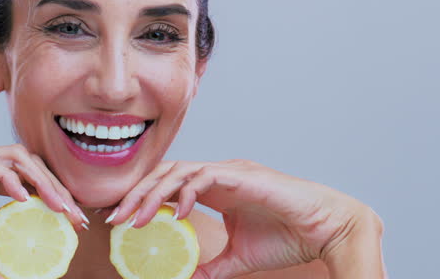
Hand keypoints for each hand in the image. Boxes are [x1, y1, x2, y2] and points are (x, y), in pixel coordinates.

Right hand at [0, 145, 87, 278]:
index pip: (27, 181)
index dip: (52, 197)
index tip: (71, 222)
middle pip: (32, 167)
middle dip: (58, 190)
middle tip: (77, 219)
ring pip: (20, 159)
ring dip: (44, 181)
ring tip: (61, 207)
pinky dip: (11, 178)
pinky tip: (24, 198)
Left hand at [106, 160, 381, 278]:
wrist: (324, 230)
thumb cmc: (288, 237)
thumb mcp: (239, 258)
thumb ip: (212, 265)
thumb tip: (187, 278)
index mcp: (216, 188)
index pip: (168, 185)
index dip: (142, 199)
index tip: (121, 221)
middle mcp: (219, 174)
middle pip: (165, 174)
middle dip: (137, 194)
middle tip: (115, 218)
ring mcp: (230, 171)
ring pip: (179, 171)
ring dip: (153, 193)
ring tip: (136, 218)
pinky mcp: (243, 174)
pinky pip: (205, 175)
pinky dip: (186, 191)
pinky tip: (176, 213)